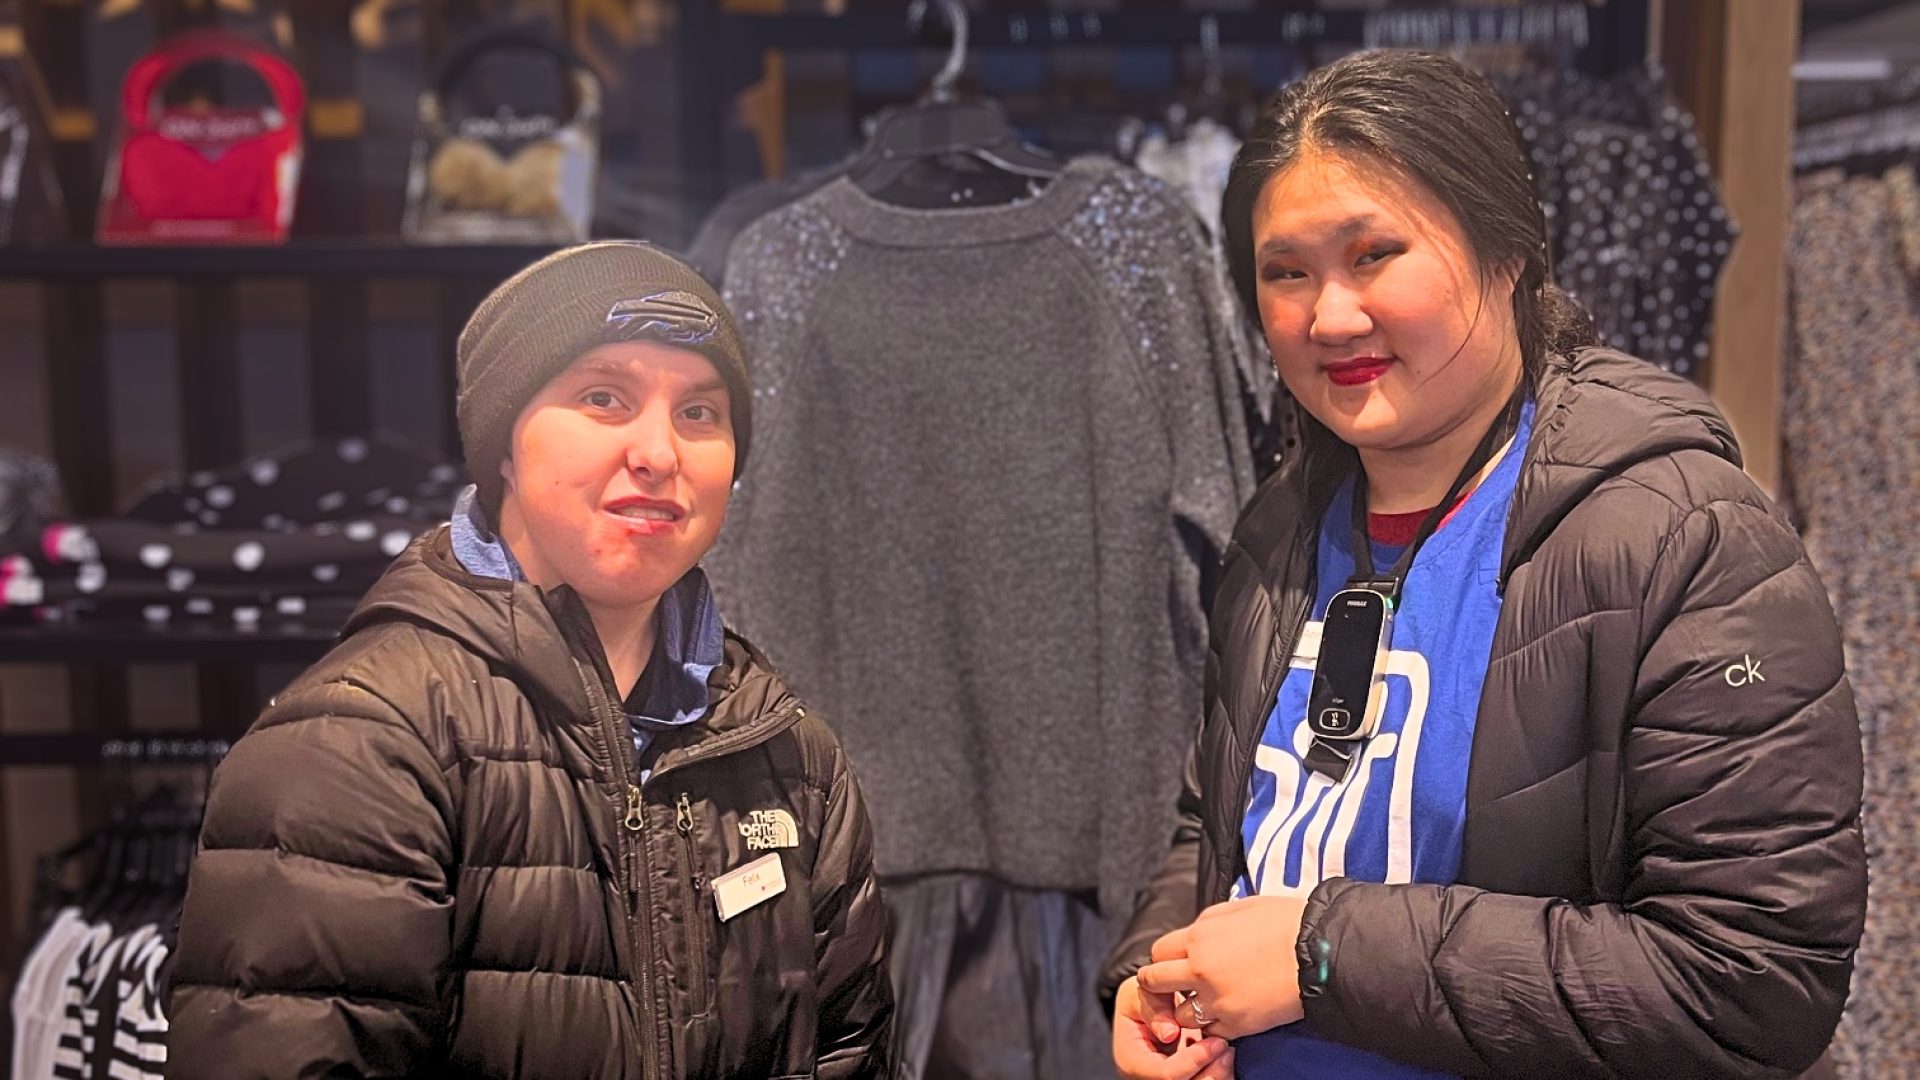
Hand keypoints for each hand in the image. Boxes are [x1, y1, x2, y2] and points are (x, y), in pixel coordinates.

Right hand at [1113, 975, 1235, 1079]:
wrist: (1148, 1005)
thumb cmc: (1141, 999)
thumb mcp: (1137, 995)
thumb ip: (1153, 1010)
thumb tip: (1170, 1034)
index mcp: (1132, 1061)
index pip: (1165, 1073)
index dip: (1193, 1061)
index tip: (1216, 1041)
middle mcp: (1148, 1079)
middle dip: (1210, 1073)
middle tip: (1226, 1047)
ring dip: (1218, 1075)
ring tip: (1228, 1050)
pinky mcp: (1184, 1078)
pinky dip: (1220, 1076)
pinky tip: (1225, 1056)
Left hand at [1135, 895, 1308, 1039]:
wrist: (1321, 952)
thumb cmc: (1287, 923)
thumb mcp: (1238, 908)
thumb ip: (1208, 923)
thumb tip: (1195, 934)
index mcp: (1198, 937)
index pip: (1158, 953)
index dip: (1164, 960)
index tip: (1172, 965)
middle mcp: (1199, 970)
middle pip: (1155, 984)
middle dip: (1161, 987)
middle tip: (1174, 989)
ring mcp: (1216, 1000)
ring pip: (1180, 1014)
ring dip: (1190, 1009)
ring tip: (1210, 1002)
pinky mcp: (1236, 1024)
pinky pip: (1210, 1031)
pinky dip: (1215, 1025)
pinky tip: (1230, 1013)